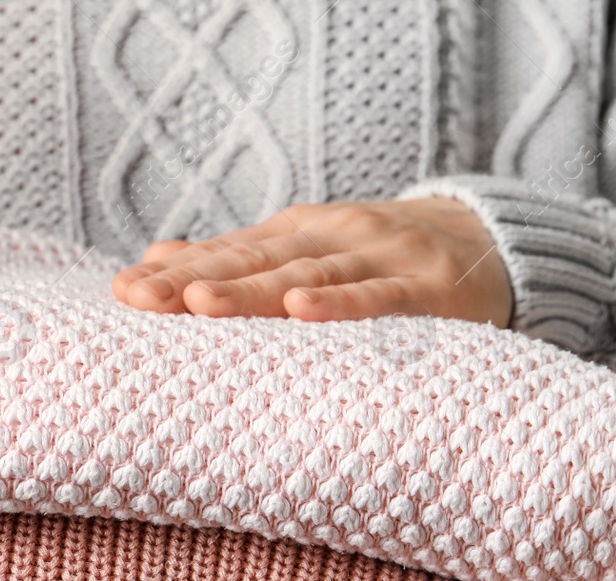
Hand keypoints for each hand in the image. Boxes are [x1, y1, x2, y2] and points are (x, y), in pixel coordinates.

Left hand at [111, 198, 512, 326]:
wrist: (492, 246)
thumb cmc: (384, 263)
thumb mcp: (309, 249)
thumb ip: (240, 258)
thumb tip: (156, 259)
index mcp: (296, 235)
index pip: (226, 254)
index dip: (175, 273)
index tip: (123, 291)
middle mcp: (330, 237)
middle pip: (252, 262)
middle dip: (193, 281)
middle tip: (141, 299)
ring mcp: (378, 258)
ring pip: (306, 275)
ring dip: (252, 292)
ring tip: (200, 304)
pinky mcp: (424, 288)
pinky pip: (378, 298)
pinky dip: (341, 302)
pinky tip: (302, 309)